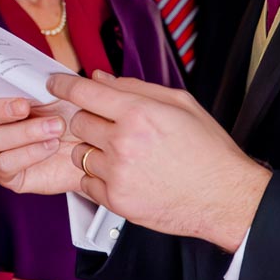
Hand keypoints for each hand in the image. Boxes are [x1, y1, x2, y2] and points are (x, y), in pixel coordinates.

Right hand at [0, 73, 81, 195]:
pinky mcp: (9, 175)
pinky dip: (30, 152)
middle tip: (25, 106)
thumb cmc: (74, 115)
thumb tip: (26, 66)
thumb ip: (38, 76)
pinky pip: (5, 164)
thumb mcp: (60, 88)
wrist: (95, 147)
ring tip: (55, 127)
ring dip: (26, 132)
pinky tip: (50, 145)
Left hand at [56, 71, 269, 250]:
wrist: (224, 198)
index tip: (55, 83)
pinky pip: (86, 182)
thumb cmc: (208, 152)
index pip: (84, 91)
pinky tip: (124, 175)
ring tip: (123, 155)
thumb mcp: (180, 104)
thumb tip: (101, 79)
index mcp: (139, 113)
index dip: (63, 84)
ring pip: (79, 153)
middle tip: (110, 126)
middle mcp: (124, 142)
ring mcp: (117, 173)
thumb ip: (137, 87)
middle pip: (77, 121)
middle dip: (88, 120)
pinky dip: (98, 178)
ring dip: (93, 150)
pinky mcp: (116, 200)